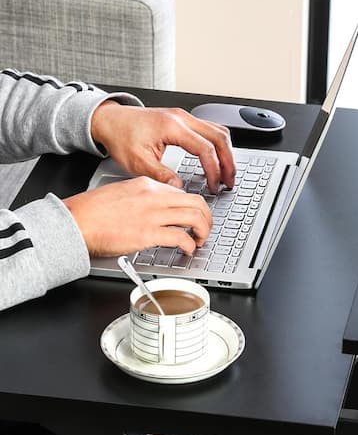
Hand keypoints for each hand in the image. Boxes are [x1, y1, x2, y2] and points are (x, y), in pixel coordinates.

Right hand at [63, 177, 212, 256]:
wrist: (75, 221)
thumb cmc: (92, 211)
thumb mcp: (123, 192)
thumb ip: (144, 198)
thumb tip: (159, 209)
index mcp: (147, 184)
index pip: (182, 193)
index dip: (194, 207)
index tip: (195, 216)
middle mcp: (154, 196)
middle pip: (196, 203)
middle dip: (207, 218)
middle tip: (205, 229)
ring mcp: (152, 215)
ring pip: (194, 218)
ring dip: (203, 231)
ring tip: (200, 240)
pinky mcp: (148, 234)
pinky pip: (181, 237)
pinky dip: (189, 245)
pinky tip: (187, 250)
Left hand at [91, 101, 235, 192]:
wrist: (110, 120)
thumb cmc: (120, 136)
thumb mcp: (137, 162)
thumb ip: (161, 176)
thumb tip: (180, 189)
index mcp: (172, 127)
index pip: (205, 148)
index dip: (214, 170)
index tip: (213, 186)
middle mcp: (182, 118)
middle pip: (219, 137)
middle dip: (228, 162)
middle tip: (229, 182)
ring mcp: (184, 116)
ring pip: (219, 131)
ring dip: (226, 152)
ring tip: (226, 172)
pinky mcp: (183, 119)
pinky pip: (211, 129)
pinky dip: (218, 145)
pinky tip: (217, 158)